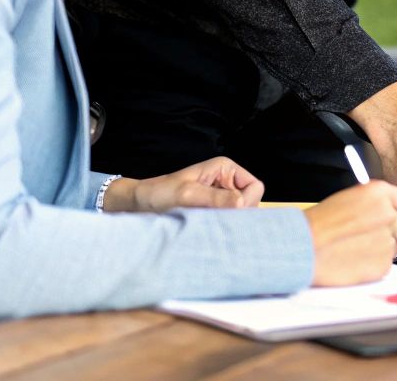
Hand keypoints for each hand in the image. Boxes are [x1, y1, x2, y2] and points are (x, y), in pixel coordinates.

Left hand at [103, 156, 264, 212]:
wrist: (141, 203)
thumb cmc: (161, 194)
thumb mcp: (187, 194)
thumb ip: (215, 198)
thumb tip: (241, 205)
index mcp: (225, 168)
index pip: (255, 187)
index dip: (246, 202)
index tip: (226, 213)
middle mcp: (227, 180)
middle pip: (251, 201)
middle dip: (238, 213)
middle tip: (215, 220)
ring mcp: (221, 195)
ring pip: (240, 212)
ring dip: (228, 220)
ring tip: (208, 222)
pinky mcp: (214, 208)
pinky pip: (229, 219)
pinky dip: (222, 225)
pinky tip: (208, 228)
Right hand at [303, 181, 396, 286]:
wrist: (304, 246)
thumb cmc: (318, 224)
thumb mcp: (347, 199)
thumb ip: (372, 203)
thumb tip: (385, 211)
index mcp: (378, 193)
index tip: (396, 218)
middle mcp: (388, 213)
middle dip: (393, 234)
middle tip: (375, 239)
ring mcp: (388, 239)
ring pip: (395, 246)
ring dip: (382, 249)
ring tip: (357, 250)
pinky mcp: (383, 263)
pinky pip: (386, 265)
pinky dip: (374, 265)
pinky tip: (355, 260)